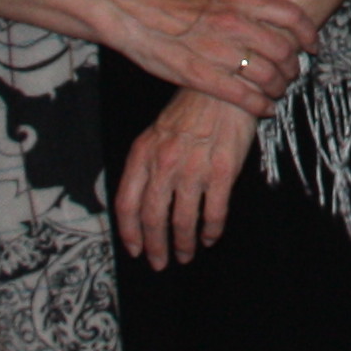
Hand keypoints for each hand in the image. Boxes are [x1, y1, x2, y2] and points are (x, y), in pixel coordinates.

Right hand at [101, 0, 311, 116]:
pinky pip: (244, 96)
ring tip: (277, 93)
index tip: (312, 46)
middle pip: (283, 50)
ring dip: (279, 88)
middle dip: (293, 66)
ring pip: (268, 76)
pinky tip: (265, 109)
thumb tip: (274, 24)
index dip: (308, 34)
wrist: (137, 16)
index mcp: (239, 0)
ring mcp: (218, 51)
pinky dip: (261, 105)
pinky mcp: (202, 76)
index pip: (290, 16)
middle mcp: (234, 23)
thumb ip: (245, 10)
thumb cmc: (175, 7)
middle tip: (292, 74)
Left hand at [116, 90, 252, 266]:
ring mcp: (193, 169)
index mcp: (143, 154)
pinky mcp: (221, 171)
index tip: (134, 249)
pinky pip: (214, 212)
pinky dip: (211, 230)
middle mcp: (164, 164)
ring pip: (183, 220)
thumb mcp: (156, 133)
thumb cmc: (190, 110)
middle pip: (152, 218)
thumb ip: (147, 165)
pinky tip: (209, 237)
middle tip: (159, 262)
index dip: (129, 232)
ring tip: (185, 255)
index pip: (126, 203)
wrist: (224, 88)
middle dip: (155, 246)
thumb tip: (141, 202)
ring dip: (183, 243)